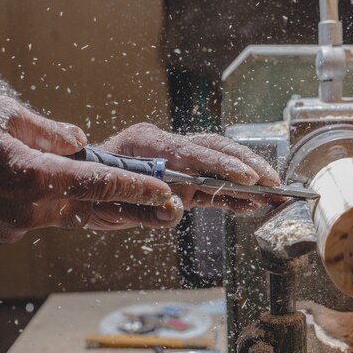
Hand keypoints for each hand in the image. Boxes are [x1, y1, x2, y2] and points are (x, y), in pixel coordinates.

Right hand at [0, 97, 182, 242]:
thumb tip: (78, 141)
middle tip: (166, 206)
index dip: (136, 187)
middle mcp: (27, 207)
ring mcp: (14, 224)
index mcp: (32, 175)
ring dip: (96, 207)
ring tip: (127, 199)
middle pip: (93, 208)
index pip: (99, 182)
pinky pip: (46, 218)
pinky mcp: (6, 231)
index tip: (164, 192)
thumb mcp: (2, 116)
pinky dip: (62, 206)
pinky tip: (70, 194)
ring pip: (70, 216)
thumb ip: (46, 131)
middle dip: (131, 206)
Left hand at [99, 123, 280, 212]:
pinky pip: (212, 184)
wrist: (79, 190)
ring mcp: (177, 161)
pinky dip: (232, 193)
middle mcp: (167, 146)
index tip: (247, 177)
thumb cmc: (90, 193)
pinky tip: (250, 202)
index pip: (194, 151)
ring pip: (219, 162)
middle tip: (273, 183)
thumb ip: (148, 209)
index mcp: (148, 143)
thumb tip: (177, 208)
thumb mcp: (113, 205)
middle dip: (248, 165)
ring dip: (248, 177)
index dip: (224, 165)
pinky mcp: (182, 179)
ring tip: (274, 192)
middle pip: (216, 148)